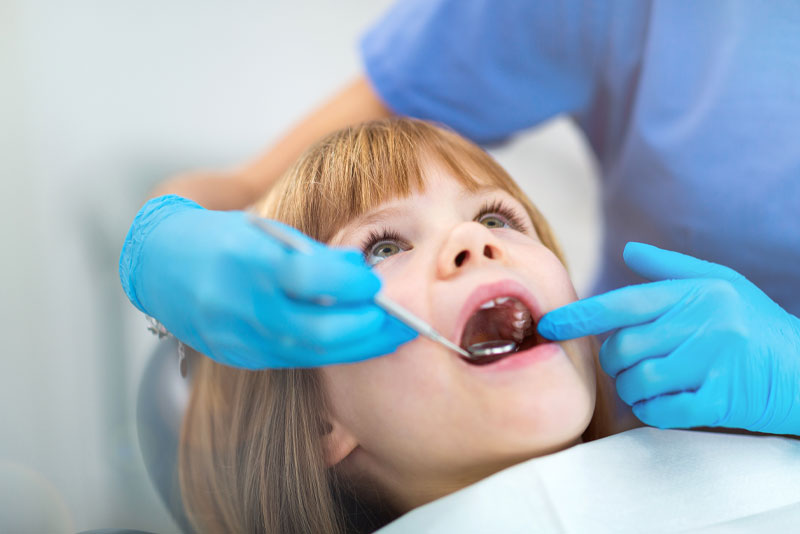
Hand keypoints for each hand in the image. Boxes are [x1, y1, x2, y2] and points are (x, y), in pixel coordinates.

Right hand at [119, 195, 416, 368]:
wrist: (161, 265)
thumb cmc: (221, 237)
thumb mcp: (264, 231)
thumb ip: (312, 256)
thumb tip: (361, 275)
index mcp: (243, 260)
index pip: (306, 278)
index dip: (349, 284)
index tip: (375, 283)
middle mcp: (237, 304)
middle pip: (314, 332)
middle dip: (366, 329)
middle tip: (399, 320)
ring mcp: (235, 337)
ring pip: (308, 353)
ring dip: (357, 346)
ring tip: (390, 334)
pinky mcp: (237, 356)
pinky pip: (292, 359)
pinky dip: (328, 352)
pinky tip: (354, 341)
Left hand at [537, 242, 799, 434]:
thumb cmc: (757, 324)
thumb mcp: (720, 284)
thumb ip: (670, 269)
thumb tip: (629, 249)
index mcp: (694, 294)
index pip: (621, 303)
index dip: (578, 316)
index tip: (548, 326)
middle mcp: (701, 325)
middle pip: (623, 348)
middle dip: (615, 361)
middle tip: (631, 363)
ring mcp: (712, 364)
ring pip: (638, 381)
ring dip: (633, 389)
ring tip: (652, 384)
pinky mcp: (721, 401)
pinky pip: (662, 412)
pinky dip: (653, 412)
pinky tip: (665, 404)